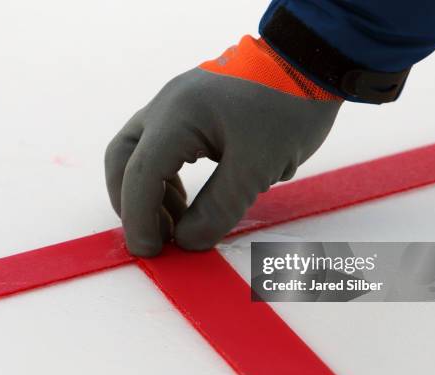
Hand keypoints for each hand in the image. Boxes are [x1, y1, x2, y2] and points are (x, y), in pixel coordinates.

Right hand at [105, 36, 341, 255]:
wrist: (311, 61)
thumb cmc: (289, 111)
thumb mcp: (258, 166)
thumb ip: (218, 208)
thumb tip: (186, 241)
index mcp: (177, 116)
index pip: (140, 174)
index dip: (139, 219)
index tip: (152, 252)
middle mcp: (166, 105)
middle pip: (122, 158)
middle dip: (130, 202)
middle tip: (155, 237)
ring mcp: (176, 103)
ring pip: (138, 151)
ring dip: (148, 191)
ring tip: (177, 223)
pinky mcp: (190, 108)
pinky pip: (161, 146)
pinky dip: (164, 177)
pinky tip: (187, 199)